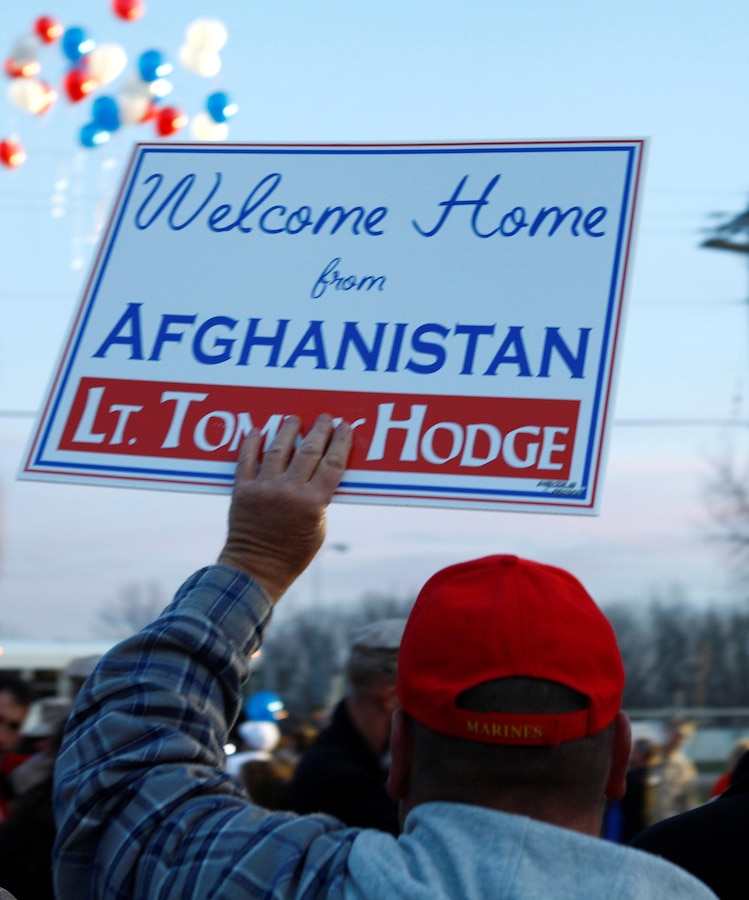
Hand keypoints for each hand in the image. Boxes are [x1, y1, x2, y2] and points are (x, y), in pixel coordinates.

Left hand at [218, 414, 351, 602]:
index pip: (332, 463)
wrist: (256, 569)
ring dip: (287, 431)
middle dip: (319, 431)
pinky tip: (257, 431)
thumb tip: (321, 471)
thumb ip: (320, 500)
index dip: (340, 442)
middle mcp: (289, 491)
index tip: (344, 427)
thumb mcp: (319, 529)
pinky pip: (246, 460)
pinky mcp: (242, 491)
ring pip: (278, 450)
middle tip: (324, 417)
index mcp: (313, 503)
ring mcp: (264, 489)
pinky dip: (251, 444)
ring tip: (293, 419)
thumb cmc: (293, 554)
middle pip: (308, 451)